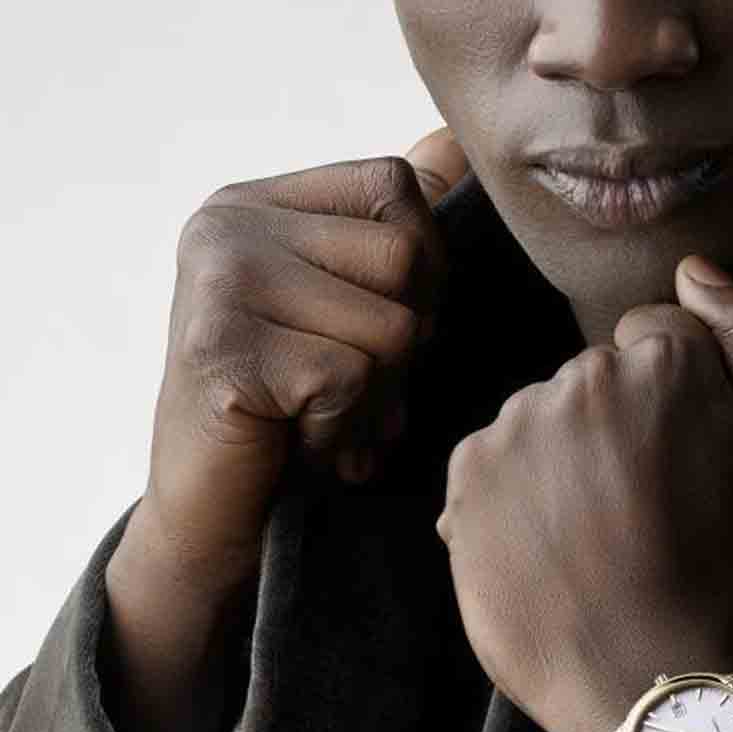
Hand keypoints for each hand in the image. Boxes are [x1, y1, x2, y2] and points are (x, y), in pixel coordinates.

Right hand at [141, 128, 470, 588]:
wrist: (214, 518)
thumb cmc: (291, 418)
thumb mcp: (345, 314)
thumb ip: (387, 231)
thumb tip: (452, 146)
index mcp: (258, 205)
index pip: (395, 186)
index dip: (422, 272)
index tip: (378, 334)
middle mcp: (228, 226)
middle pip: (405, 256)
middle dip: (407, 343)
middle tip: (353, 391)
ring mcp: (219, 284)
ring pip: (391, 326)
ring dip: (378, 397)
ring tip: (325, 419)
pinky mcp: (225, 351)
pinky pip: (351, 380)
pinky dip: (342, 430)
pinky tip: (301, 442)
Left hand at [434, 254, 732, 731]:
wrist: (659, 694)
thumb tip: (696, 271)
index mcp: (662, 362)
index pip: (661, 340)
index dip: (685, 408)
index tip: (692, 474)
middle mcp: (576, 379)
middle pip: (598, 378)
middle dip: (621, 431)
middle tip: (648, 519)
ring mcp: (513, 431)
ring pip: (544, 420)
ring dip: (566, 465)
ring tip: (599, 546)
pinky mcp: (466, 483)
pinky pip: (494, 463)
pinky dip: (517, 499)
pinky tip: (555, 553)